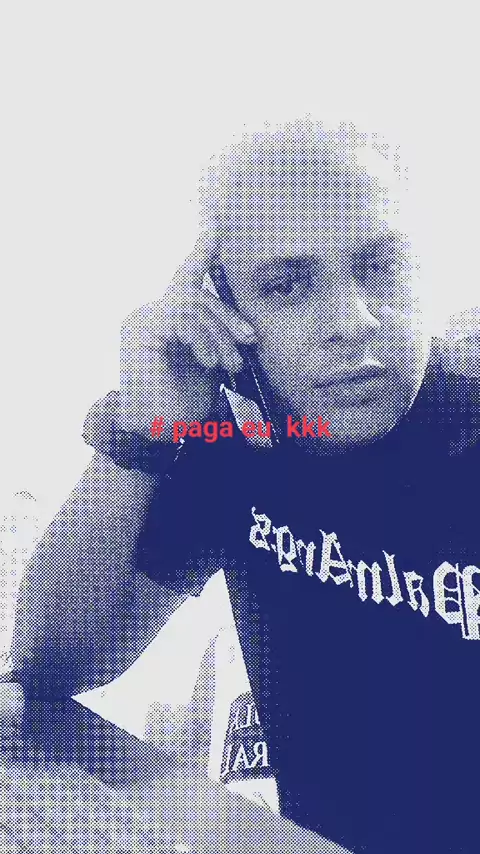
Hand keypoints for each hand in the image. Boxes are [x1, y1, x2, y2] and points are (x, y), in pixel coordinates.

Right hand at [119, 233, 256, 439]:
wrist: (157, 435)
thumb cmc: (184, 404)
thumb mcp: (210, 363)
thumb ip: (218, 337)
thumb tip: (247, 329)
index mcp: (167, 316)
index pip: (187, 274)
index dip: (202, 249)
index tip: (215, 223)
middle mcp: (149, 311)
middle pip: (195, 292)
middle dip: (227, 316)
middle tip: (248, 340)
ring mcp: (141, 318)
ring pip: (191, 304)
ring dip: (218, 333)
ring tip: (230, 363)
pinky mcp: (140, 329)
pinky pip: (182, 318)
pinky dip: (203, 338)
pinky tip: (211, 361)